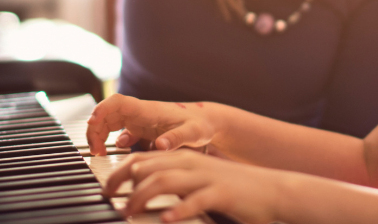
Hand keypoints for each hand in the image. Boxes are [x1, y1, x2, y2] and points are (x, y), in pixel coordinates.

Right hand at [86, 95, 217, 156]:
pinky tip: (117, 152)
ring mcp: (140, 120)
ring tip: (100, 153)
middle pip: (108, 113)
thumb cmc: (201, 125)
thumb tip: (159, 146)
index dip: (101, 110)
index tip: (91, 123)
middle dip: (95, 129)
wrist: (208, 122)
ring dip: (101, 135)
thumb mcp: (192, 133)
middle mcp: (140, 113)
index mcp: (148, 111)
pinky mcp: (143, 128)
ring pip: (111, 122)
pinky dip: (113, 140)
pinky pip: (120, 131)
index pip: (117, 103)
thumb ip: (176, 139)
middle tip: (95, 151)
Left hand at [106, 150, 288, 223]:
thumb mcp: (199, 180)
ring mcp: (206, 177)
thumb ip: (174, 181)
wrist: (272, 190)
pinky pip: (195, 200)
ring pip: (165, 181)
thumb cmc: (232, 189)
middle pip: (147, 167)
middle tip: (108, 200)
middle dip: (122, 183)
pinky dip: (178, 210)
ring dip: (141, 197)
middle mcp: (191, 164)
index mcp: (184, 159)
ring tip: (128, 212)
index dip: (119, 172)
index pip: (143, 159)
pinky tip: (165, 219)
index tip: (106, 189)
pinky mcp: (221, 194)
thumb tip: (143, 188)